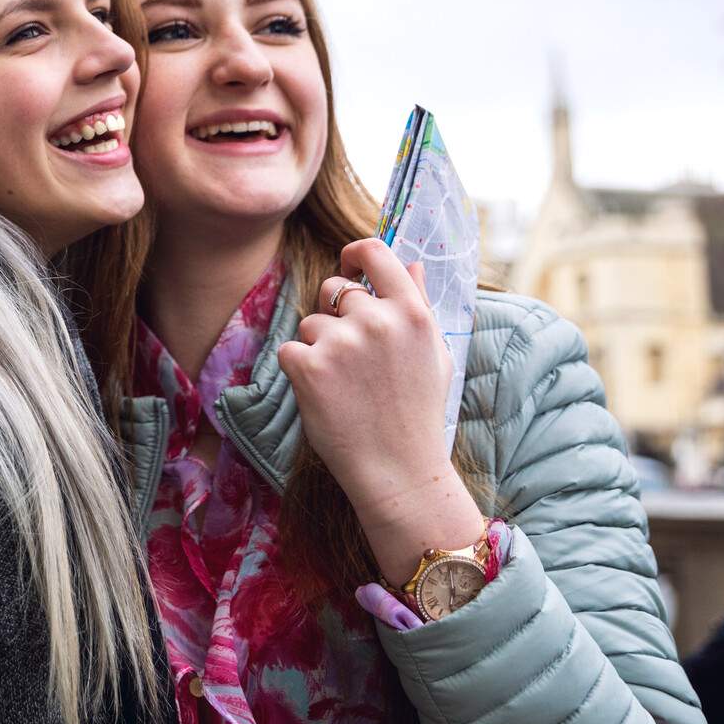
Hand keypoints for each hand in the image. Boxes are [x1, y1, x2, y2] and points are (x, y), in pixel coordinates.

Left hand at [274, 238, 483, 583]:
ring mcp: (340, 343)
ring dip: (318, 348)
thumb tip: (411, 262)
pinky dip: (299, 371)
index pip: (375, 253)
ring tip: (346, 386)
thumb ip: (419, 304)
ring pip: (310, 324)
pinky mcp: (307, 367)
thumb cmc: (417, 414)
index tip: (349, 266)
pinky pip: (289, 350)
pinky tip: (325, 397)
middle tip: (353, 360)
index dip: (355, 255)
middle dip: (336, 316)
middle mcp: (376, 320)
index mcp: (412, 313)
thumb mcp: (434, 355)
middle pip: (334, 290)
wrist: (399, 470)